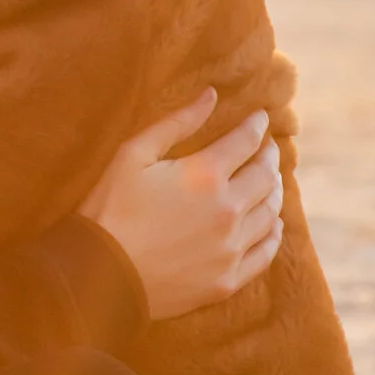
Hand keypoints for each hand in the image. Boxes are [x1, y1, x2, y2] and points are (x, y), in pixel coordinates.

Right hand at [78, 88, 284, 321]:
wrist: (99, 274)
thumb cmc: (109, 208)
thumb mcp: (132, 155)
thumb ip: (175, 123)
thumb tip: (211, 95)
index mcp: (205, 175)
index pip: (245, 142)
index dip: (256, 126)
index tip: (260, 118)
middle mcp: (228, 210)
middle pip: (266, 176)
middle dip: (269, 157)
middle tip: (267, 149)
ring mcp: (231, 247)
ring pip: (270, 213)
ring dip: (274, 191)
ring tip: (271, 181)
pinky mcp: (227, 279)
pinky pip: (265, 253)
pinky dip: (274, 234)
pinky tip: (273, 225)